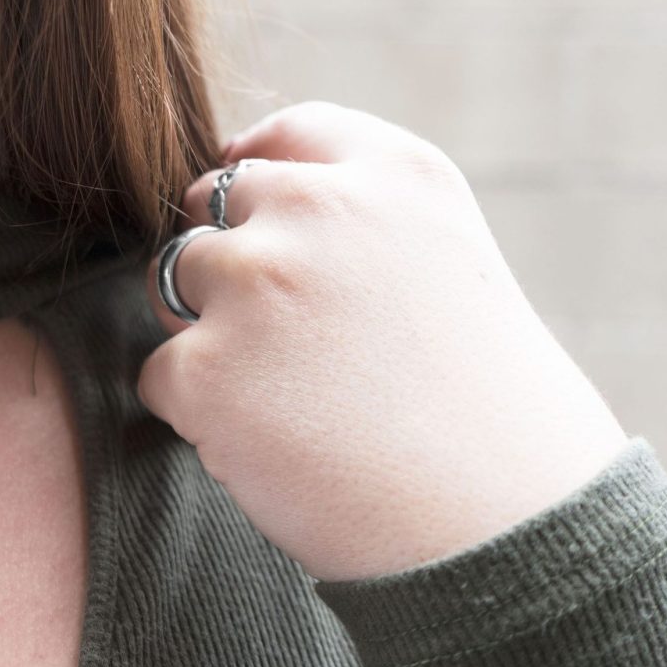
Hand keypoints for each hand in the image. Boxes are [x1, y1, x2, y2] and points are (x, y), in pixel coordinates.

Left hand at [136, 100, 630, 583]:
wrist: (506, 529)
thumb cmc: (481, 412)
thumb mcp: (447, 268)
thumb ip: (356, 217)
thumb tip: (234, 181)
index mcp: (395, 175)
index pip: (285, 137)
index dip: (260, 184)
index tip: (274, 236)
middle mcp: (319, 209)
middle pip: (211, 206)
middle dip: (230, 266)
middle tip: (299, 349)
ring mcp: (255, 284)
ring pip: (171, 280)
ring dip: (206, 332)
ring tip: (294, 397)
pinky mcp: (203, 368)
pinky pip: (160, 374)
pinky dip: (196, 414)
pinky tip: (274, 445)